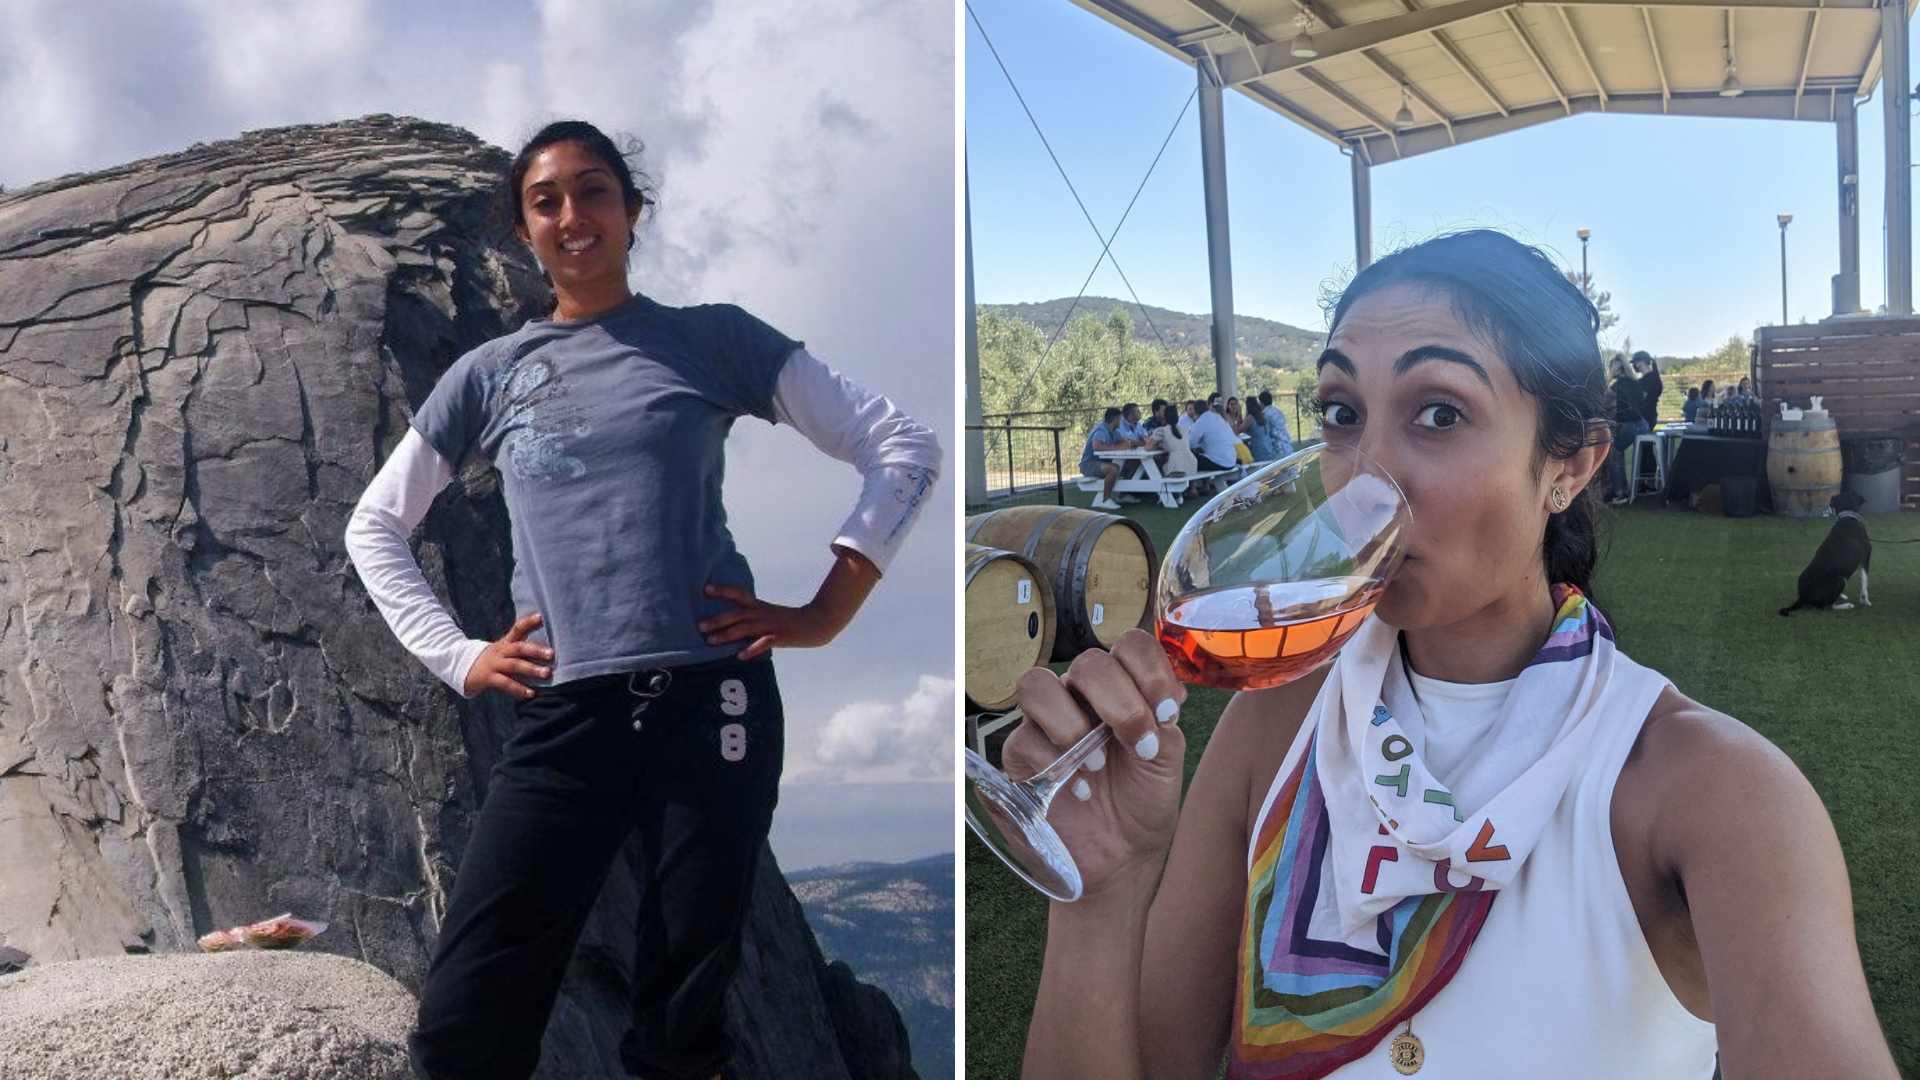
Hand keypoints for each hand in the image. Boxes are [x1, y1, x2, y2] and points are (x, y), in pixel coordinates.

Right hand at [463, 611, 554, 700]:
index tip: (541, 616)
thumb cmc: (492, 659)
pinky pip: (505, 683)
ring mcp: (494, 664)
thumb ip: (521, 645)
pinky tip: (531, 693)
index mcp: (505, 643)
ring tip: (547, 673)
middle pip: (519, 648)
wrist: (462, 668)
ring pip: (514, 665)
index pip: (517, 628)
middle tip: (552, 654)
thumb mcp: (504, 649)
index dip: (528, 622)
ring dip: (531, 669)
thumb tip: (546, 645)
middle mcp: (500, 651)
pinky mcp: (488, 678)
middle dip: (536, 650)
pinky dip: (519, 689)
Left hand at [699, 584, 844, 660]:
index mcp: (760, 606)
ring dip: (727, 635)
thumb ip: (752, 618)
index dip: (723, 591)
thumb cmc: (790, 621)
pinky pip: (763, 643)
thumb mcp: (769, 614)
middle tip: (699, 626)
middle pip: (736, 614)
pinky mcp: (780, 637)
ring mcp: (771, 625)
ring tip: (711, 642)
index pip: (739, 594)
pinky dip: (751, 649)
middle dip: (717, 620)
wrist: (816, 623)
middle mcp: (762, 613)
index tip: (705, 589)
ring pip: (745, 628)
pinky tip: (740, 656)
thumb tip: (732, 626)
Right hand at [1001, 628, 1187, 899]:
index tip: (1167, 710)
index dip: (1149, 670)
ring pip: (1037, 685)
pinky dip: (1057, 763)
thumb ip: (1161, 722)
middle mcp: (1081, 697)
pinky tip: (1081, 789)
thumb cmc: (1143, 801)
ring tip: (1098, 763)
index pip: (1129, 647)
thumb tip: (1156, 700)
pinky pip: (1023, 738)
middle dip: (1119, 702)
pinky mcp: (1020, 757)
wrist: (1122, 856)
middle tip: (1137, 742)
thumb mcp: (1166, 759)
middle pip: (1087, 664)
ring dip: (1074, 723)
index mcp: (1123, 689)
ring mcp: (1046, 724)